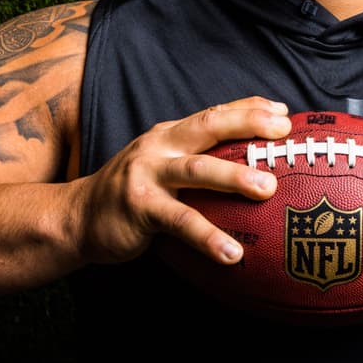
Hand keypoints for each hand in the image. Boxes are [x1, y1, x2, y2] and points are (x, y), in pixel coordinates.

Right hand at [73, 97, 292, 266]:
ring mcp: (147, 175)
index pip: (214, 113)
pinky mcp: (139, 207)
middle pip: (208, 126)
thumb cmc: (134, 195)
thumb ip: (197, 162)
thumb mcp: (163, 167)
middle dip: (248, 126)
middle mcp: (159, 147)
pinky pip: (180, 222)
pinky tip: (233, 254)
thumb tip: (252, 167)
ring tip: (268, 189)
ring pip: (197, 170)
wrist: (76, 218)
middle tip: (283, 136)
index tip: (285, 113)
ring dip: (234, 177)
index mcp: (170, 134)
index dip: (249, 109)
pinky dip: (208, 237)